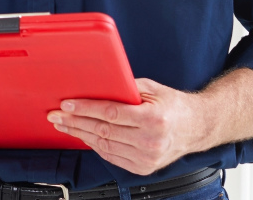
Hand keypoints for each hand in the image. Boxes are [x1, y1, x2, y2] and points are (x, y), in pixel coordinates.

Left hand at [46, 78, 206, 174]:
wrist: (195, 127)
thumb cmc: (174, 105)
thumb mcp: (152, 88)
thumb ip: (126, 87)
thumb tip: (98, 83)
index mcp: (153, 118)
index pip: (110, 113)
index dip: (85, 109)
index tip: (67, 104)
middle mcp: (150, 140)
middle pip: (103, 131)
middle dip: (75, 122)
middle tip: (57, 115)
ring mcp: (146, 158)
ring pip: (104, 146)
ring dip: (80, 135)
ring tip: (64, 126)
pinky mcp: (142, 168)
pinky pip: (111, 156)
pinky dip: (94, 146)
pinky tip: (83, 136)